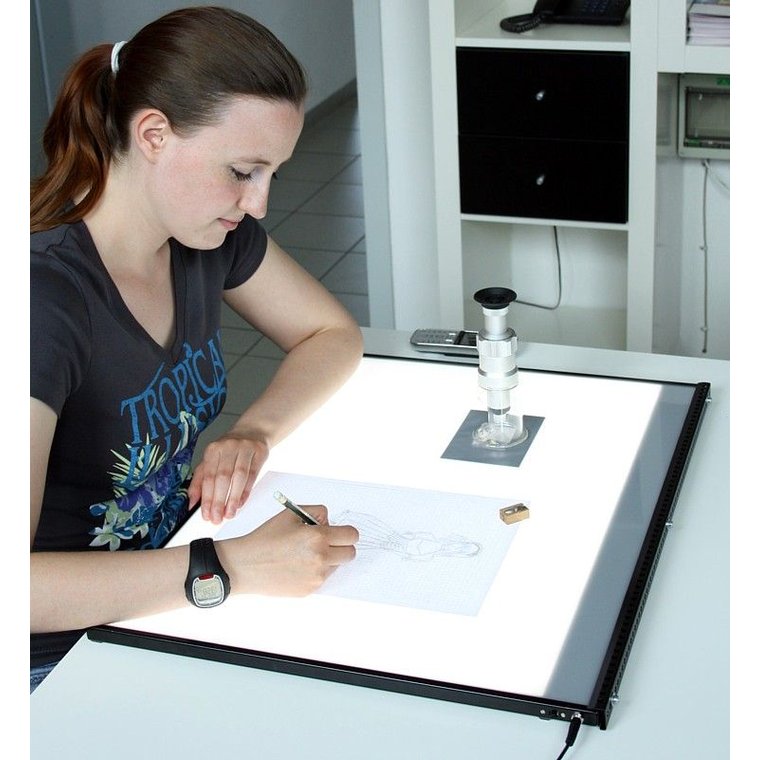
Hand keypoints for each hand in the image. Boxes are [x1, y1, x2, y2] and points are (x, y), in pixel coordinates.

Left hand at [188, 431, 268, 523]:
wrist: (252, 432)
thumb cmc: (229, 450)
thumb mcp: (211, 461)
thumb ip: (199, 480)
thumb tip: (192, 502)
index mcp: (213, 449)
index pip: (208, 476)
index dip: (207, 497)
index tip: (206, 514)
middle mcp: (228, 446)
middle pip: (222, 477)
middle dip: (219, 501)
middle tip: (217, 518)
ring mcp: (245, 448)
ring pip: (239, 477)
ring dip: (233, 498)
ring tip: (229, 513)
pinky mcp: (259, 452)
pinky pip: (252, 475)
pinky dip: (246, 491)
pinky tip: (241, 503)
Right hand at [220, 507, 358, 596]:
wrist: (245, 566)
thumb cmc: (265, 538)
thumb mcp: (290, 515)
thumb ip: (316, 512)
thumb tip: (330, 521)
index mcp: (318, 537)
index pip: (351, 535)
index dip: (346, 533)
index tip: (340, 533)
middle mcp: (320, 558)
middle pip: (350, 553)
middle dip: (341, 546)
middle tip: (326, 542)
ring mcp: (316, 577)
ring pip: (336, 566)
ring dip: (328, 559)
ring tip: (304, 554)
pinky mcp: (309, 590)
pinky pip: (322, 578)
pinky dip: (315, 571)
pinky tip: (296, 566)